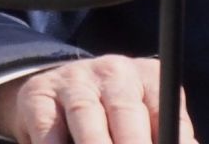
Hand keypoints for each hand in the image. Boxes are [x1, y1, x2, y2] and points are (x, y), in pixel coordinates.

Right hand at [0, 56, 193, 143]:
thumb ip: (164, 135)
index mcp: (147, 78)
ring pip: (86, 116)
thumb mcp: (144, 121)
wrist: (56, 90)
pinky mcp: (38, 94)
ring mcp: (73, 79)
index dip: (170, 139)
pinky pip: (47, 125)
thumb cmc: (113, 117)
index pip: (166, 114)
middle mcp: (112, 72)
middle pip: (125, 112)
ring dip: (95, 143)